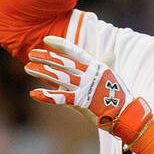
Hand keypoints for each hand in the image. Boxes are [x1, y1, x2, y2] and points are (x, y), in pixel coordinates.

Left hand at [25, 36, 153, 144]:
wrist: (125, 113)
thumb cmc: (118, 94)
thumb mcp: (112, 75)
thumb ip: (106, 63)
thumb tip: (111, 53)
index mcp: (95, 66)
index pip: (75, 51)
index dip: (60, 44)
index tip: (47, 40)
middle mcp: (89, 74)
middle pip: (63, 63)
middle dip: (46, 57)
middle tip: (32, 54)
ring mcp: (85, 88)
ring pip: (59, 77)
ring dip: (42, 72)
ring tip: (28, 68)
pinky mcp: (82, 102)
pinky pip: (61, 98)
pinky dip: (47, 96)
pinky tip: (34, 93)